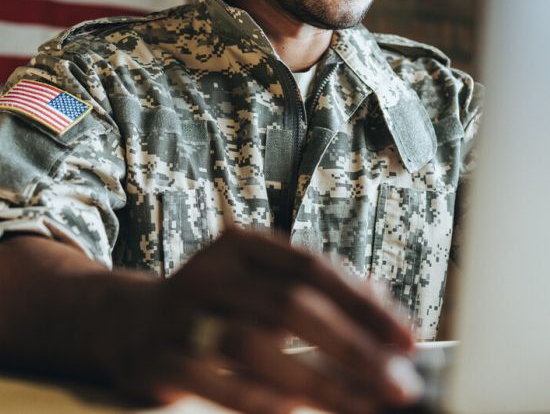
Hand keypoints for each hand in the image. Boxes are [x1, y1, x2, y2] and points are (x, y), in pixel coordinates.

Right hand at [109, 228, 422, 413]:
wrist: (130, 320)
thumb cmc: (217, 301)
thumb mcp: (262, 281)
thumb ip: (317, 291)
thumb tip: (383, 311)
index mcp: (243, 244)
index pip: (313, 268)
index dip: (364, 304)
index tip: (407, 339)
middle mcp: (212, 270)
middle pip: (291, 306)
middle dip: (352, 348)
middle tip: (398, 383)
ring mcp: (181, 313)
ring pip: (257, 347)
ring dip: (318, 383)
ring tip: (362, 406)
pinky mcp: (161, 357)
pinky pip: (220, 386)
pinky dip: (264, 403)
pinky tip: (297, 413)